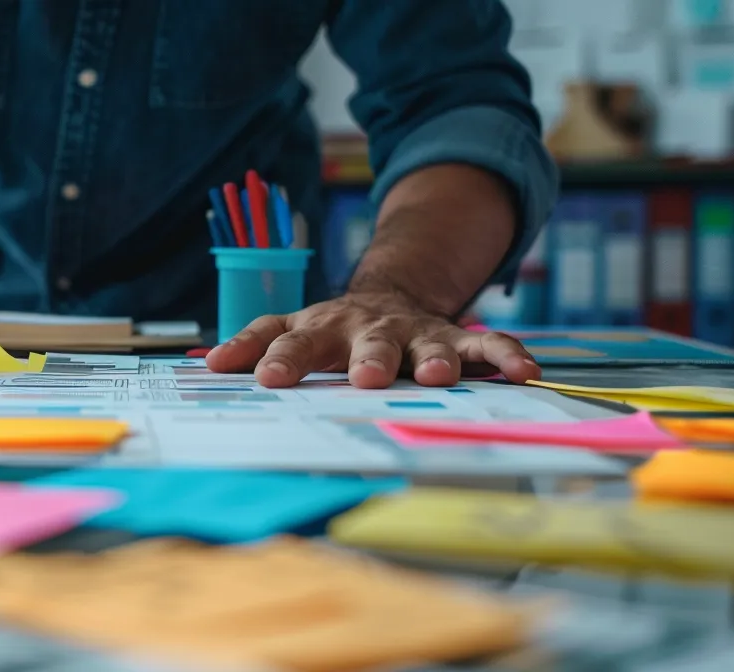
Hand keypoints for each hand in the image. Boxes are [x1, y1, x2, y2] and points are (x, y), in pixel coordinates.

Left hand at [203, 292, 540, 388]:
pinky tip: (525, 372)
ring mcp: (411, 331)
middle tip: (364, 378)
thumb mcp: (289, 330)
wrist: (387, 297)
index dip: (277, 356)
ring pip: (423, 343)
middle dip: (366, 359)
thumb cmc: (328, 330)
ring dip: (432, 357)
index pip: (291, 339)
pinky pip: (484, 344)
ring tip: (437, 374)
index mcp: (319, 327)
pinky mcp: (453, 336)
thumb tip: (207, 366)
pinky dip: (505, 356)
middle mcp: (366, 327)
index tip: (264, 377)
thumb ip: (253, 345)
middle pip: (364, 342)